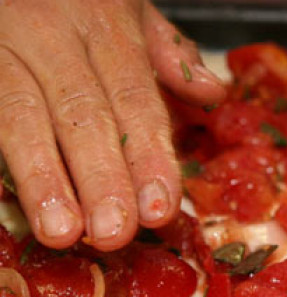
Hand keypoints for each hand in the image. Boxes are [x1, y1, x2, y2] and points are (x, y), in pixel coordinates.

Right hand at [0, 0, 225, 250]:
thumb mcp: (129, 9)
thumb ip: (168, 52)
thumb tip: (212, 92)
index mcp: (107, 25)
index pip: (135, 100)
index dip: (149, 157)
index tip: (160, 210)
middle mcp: (56, 36)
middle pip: (83, 114)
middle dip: (101, 178)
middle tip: (115, 232)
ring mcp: (4, 44)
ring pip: (21, 114)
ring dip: (43, 178)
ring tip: (61, 232)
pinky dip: (3, 161)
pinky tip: (14, 201)